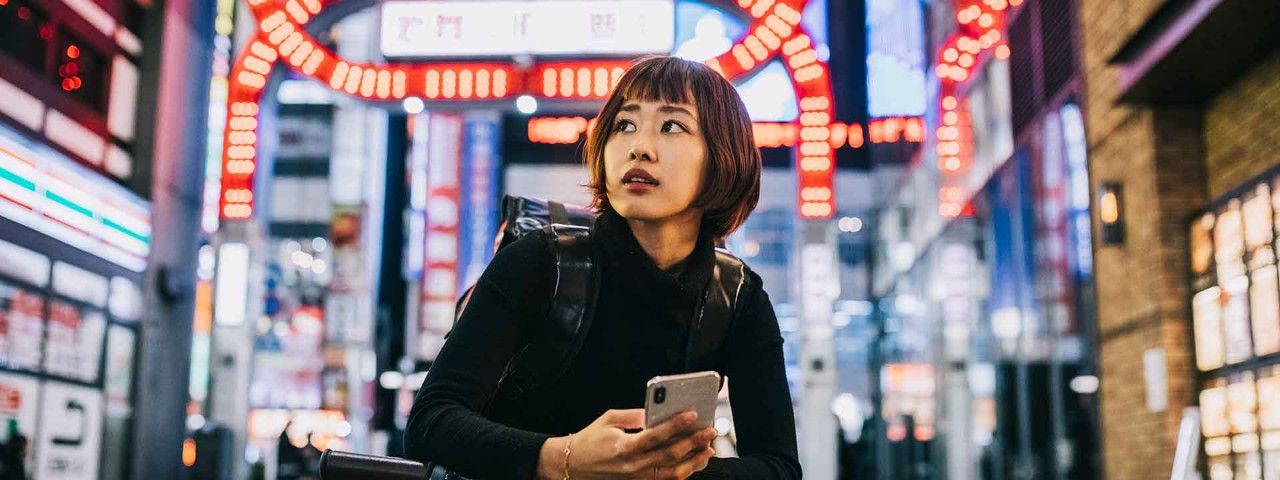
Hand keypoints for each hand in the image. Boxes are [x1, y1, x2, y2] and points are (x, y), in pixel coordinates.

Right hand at [538, 409, 717, 479]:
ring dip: (694, 460)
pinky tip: (695, 461)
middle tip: (710, 430)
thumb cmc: (590, 440)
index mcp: (625, 446)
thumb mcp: (609, 420)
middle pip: (671, 454)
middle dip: (694, 441)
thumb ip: (634, 414)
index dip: (677, 424)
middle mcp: (634, 465)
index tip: (693, 414)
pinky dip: (684, 471)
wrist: (573, 466)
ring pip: (674, 472)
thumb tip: (658, 411)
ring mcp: (638, 478)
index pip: (657, 434)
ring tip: (709, 449)